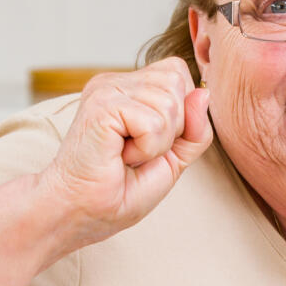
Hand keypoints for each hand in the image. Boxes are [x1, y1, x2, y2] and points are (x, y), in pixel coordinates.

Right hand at [37, 58, 212, 247]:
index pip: (178, 74)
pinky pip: (154, 123)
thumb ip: (194, 128)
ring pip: (170, 104)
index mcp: (128, 87)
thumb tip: (204, 92)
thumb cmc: (118, 191)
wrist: (81, 211)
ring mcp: (107, 89)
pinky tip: (119, 156)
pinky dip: (146, 149)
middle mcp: (116, 81)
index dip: (180, 113)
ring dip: (157, 143)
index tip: (148, 143)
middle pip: (178, 83)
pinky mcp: (102, 104)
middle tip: (135, 152)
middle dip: (172, 129)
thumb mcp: (173, 159)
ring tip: (126, 155)